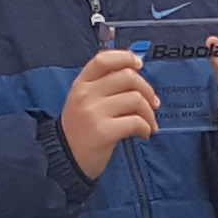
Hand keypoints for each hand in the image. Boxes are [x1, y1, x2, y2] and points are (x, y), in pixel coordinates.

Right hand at [58, 47, 164, 181]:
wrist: (65, 160)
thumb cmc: (81, 129)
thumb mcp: (84, 101)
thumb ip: (103, 85)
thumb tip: (136, 71)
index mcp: (81, 84)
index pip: (103, 59)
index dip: (125, 57)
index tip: (139, 65)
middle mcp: (85, 95)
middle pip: (127, 76)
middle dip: (147, 89)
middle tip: (153, 104)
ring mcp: (93, 113)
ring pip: (136, 99)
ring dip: (149, 113)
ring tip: (149, 123)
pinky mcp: (103, 132)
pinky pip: (135, 121)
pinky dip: (146, 127)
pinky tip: (144, 133)